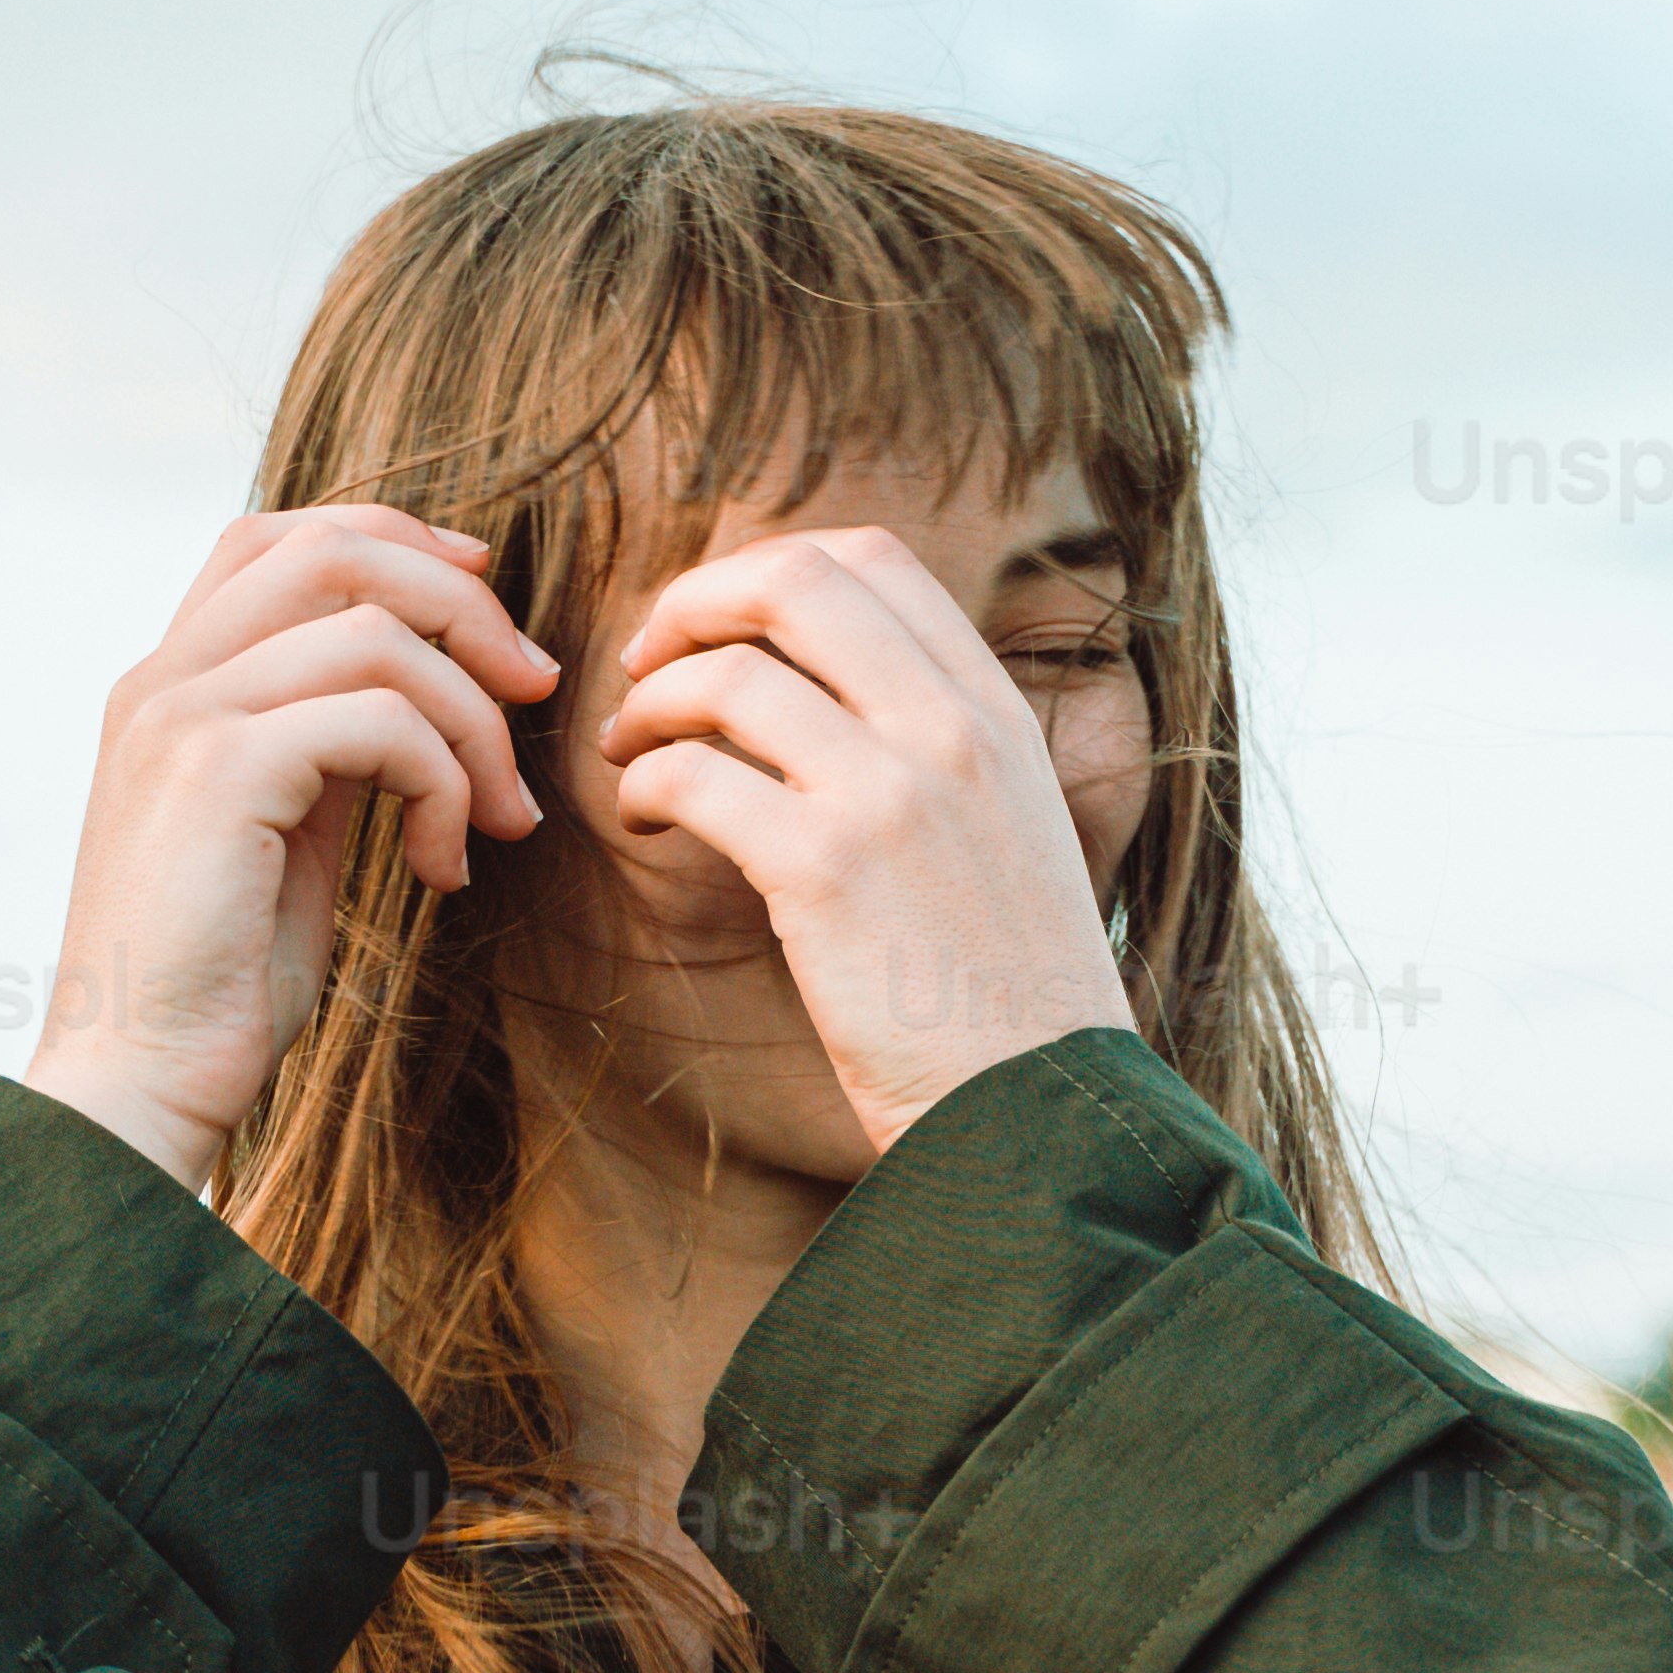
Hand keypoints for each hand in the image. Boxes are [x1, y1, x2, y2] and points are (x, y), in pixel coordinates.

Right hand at [24, 504, 561, 1193]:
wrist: (138, 1080)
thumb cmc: (220, 978)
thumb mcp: (285, 831)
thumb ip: (329, 744)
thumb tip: (429, 688)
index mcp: (170, 683)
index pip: (279, 538)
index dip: (396, 539)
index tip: (485, 599)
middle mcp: (163, 679)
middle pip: (337, 549)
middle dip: (463, 605)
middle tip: (533, 689)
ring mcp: (181, 717)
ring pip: (377, 633)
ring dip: (472, 721)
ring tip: (498, 820)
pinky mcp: (218, 773)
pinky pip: (383, 720)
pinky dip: (446, 786)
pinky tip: (443, 871)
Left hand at [592, 526, 1137, 1165]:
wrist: (1040, 1112)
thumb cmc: (1008, 995)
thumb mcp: (1014, 833)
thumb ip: (941, 750)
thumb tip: (822, 693)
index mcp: (997, 716)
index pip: (873, 561)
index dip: (767, 569)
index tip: (720, 627)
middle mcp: (952, 734)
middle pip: (793, 581)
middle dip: (692, 603)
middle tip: (648, 662)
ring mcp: (891, 797)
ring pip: (726, 677)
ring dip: (650, 704)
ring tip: (631, 755)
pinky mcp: (825, 874)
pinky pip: (694, 775)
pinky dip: (645, 784)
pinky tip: (645, 817)